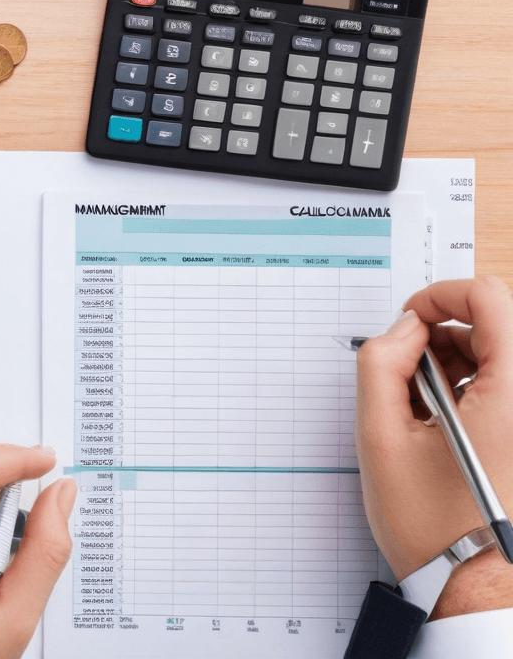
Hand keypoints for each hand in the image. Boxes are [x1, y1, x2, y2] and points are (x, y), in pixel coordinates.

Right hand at [355, 276, 512, 615]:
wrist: (471, 585)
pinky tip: (443, 423)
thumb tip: (402, 330)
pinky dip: (472, 387)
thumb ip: (381, 364)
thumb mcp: (381, 436)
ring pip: (501, 352)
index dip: (440, 295)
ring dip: (456, 362)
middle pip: (497, 322)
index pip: (489, 298)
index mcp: (511, 394)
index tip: (410, 317)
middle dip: (443, 335)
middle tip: (406, 371)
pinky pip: (504, 384)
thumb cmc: (432, 525)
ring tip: (421, 408)